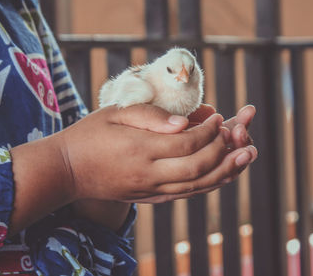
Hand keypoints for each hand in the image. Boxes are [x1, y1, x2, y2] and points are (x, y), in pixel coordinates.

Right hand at [9, 104, 254, 234]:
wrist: (66, 171)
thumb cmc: (88, 136)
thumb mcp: (114, 114)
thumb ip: (149, 117)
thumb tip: (185, 124)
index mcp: (140, 149)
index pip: (188, 142)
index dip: (209, 130)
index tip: (218, 117)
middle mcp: (148, 174)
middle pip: (199, 167)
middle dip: (223, 149)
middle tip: (237, 133)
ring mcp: (150, 190)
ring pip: (198, 186)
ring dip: (226, 171)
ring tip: (246, 156)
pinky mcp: (149, 198)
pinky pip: (186, 194)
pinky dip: (209, 185)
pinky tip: (223, 175)